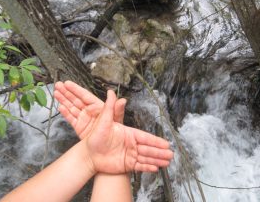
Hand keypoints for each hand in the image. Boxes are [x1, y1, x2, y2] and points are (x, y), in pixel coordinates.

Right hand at [54, 81, 126, 137]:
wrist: (108, 150)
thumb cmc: (115, 133)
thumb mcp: (117, 121)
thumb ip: (117, 110)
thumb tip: (122, 99)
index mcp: (98, 107)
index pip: (85, 95)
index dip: (76, 89)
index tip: (68, 83)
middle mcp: (90, 111)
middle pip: (76, 99)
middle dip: (67, 92)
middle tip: (58, 85)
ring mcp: (83, 119)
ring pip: (72, 107)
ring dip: (63, 100)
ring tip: (56, 93)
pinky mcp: (79, 127)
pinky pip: (71, 118)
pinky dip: (65, 113)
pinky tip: (60, 107)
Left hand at [54, 82, 172, 173]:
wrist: (88, 154)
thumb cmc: (95, 136)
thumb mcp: (103, 121)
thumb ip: (109, 107)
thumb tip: (110, 91)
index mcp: (128, 133)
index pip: (145, 137)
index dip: (155, 141)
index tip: (166, 143)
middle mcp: (131, 144)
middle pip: (148, 148)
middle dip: (159, 151)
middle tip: (171, 155)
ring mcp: (129, 155)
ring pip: (145, 157)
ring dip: (156, 160)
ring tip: (167, 163)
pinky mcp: (126, 164)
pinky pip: (138, 166)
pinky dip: (147, 167)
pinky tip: (156, 168)